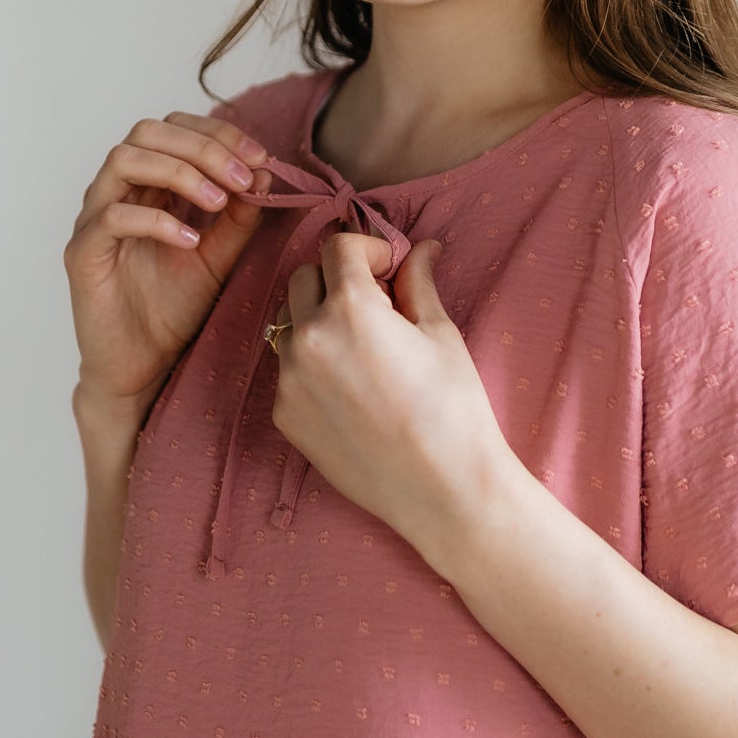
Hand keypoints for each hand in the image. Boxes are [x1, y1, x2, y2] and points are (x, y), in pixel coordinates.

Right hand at [66, 111, 269, 416]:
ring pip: (123, 160)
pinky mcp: (82, 253)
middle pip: (147, 131)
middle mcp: (115, 192)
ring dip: (179, 172)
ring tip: (218, 203)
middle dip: (202, 146)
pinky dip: (156, 220)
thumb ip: (237, 217)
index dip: (218, 133)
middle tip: (242, 176)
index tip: (259, 157)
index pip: (174, 128)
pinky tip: (190, 241)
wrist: (143, 368)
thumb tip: (263, 174)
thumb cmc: (173, 309)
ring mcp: (94, 219)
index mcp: (147, 185)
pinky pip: (112, 217)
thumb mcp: (219, 257)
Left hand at [271, 233, 516, 554]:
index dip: (368, 249)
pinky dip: (311, 365)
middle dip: (337, 280)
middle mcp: (309, 338)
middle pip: (304, 278)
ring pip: (287, 323)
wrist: (442, 489)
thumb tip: (421, 248)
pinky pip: (287, 370)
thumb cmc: (453, 410)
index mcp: (351, 309)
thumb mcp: (440, 336)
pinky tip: (350, 389)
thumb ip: (418, 284)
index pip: (338, 247)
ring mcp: (289, 379)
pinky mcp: (284, 415)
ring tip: (359, 348)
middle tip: (377, 305)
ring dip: (316, 319)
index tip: (389, 268)